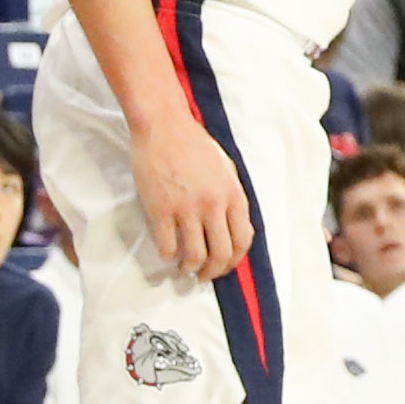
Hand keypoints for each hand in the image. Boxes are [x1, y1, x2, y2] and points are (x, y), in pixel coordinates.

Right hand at [131, 117, 255, 284]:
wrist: (164, 127)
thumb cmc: (195, 146)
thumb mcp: (226, 170)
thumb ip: (232, 198)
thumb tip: (235, 227)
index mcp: (233, 195)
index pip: (243, 241)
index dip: (234, 261)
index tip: (224, 266)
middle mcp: (213, 205)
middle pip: (221, 254)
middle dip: (213, 271)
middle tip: (204, 275)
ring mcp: (187, 209)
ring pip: (194, 255)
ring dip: (190, 268)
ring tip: (185, 268)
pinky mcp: (161, 210)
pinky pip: (168, 245)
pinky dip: (167, 256)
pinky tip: (166, 254)